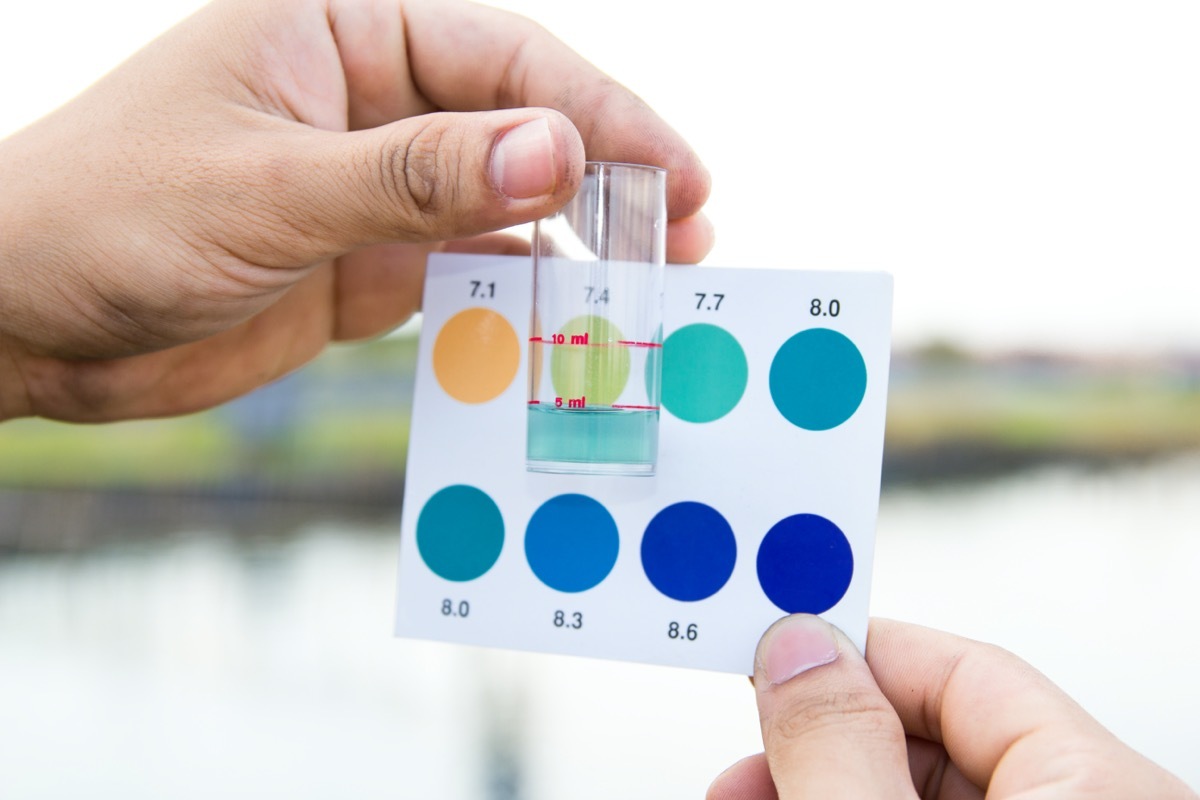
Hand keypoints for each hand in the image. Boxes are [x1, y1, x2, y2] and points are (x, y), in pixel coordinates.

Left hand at [0, 0, 711, 422]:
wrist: (23, 319)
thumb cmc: (107, 216)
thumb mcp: (268, 190)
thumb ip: (416, 175)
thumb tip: (559, 152)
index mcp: (341, 28)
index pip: (501, 58)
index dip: (598, 113)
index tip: (675, 174)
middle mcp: (368, 98)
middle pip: (519, 123)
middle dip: (609, 173)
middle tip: (690, 227)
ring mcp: (373, 185)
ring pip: (504, 201)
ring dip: (577, 239)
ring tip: (651, 277)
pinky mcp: (366, 263)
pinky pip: (466, 271)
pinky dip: (519, 297)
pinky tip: (566, 321)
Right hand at [709, 616, 1196, 798]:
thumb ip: (842, 748)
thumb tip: (795, 646)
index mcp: (1102, 792)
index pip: (967, 672)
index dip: (855, 651)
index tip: (767, 649)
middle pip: (936, 739)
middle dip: (818, 741)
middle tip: (741, 764)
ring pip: (917, 795)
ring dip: (818, 787)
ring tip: (742, 798)